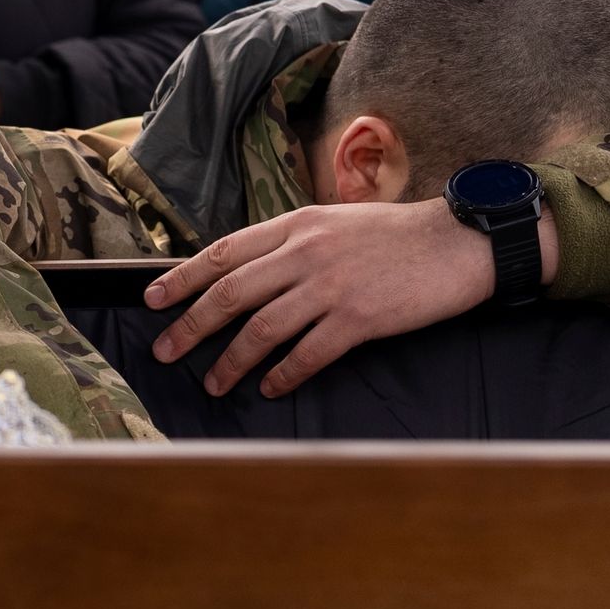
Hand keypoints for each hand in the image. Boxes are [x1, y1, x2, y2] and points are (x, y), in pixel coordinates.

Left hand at [144, 198, 556, 398]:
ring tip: (213, 382)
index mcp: (297, 224)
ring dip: (231, 360)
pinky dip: (282, 373)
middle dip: (191, 324)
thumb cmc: (396, 234)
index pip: (224, 252)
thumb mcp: (335, 221)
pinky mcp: (358, 319)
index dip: (183, 277)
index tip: (153, 298)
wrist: (455, 243)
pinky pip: (307, 353)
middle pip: (232, 292)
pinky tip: (269, 387)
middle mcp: (306, 252)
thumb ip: (293, 241)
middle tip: (165, 350)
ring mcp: (330, 286)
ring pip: (262, 329)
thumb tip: (249, 270)